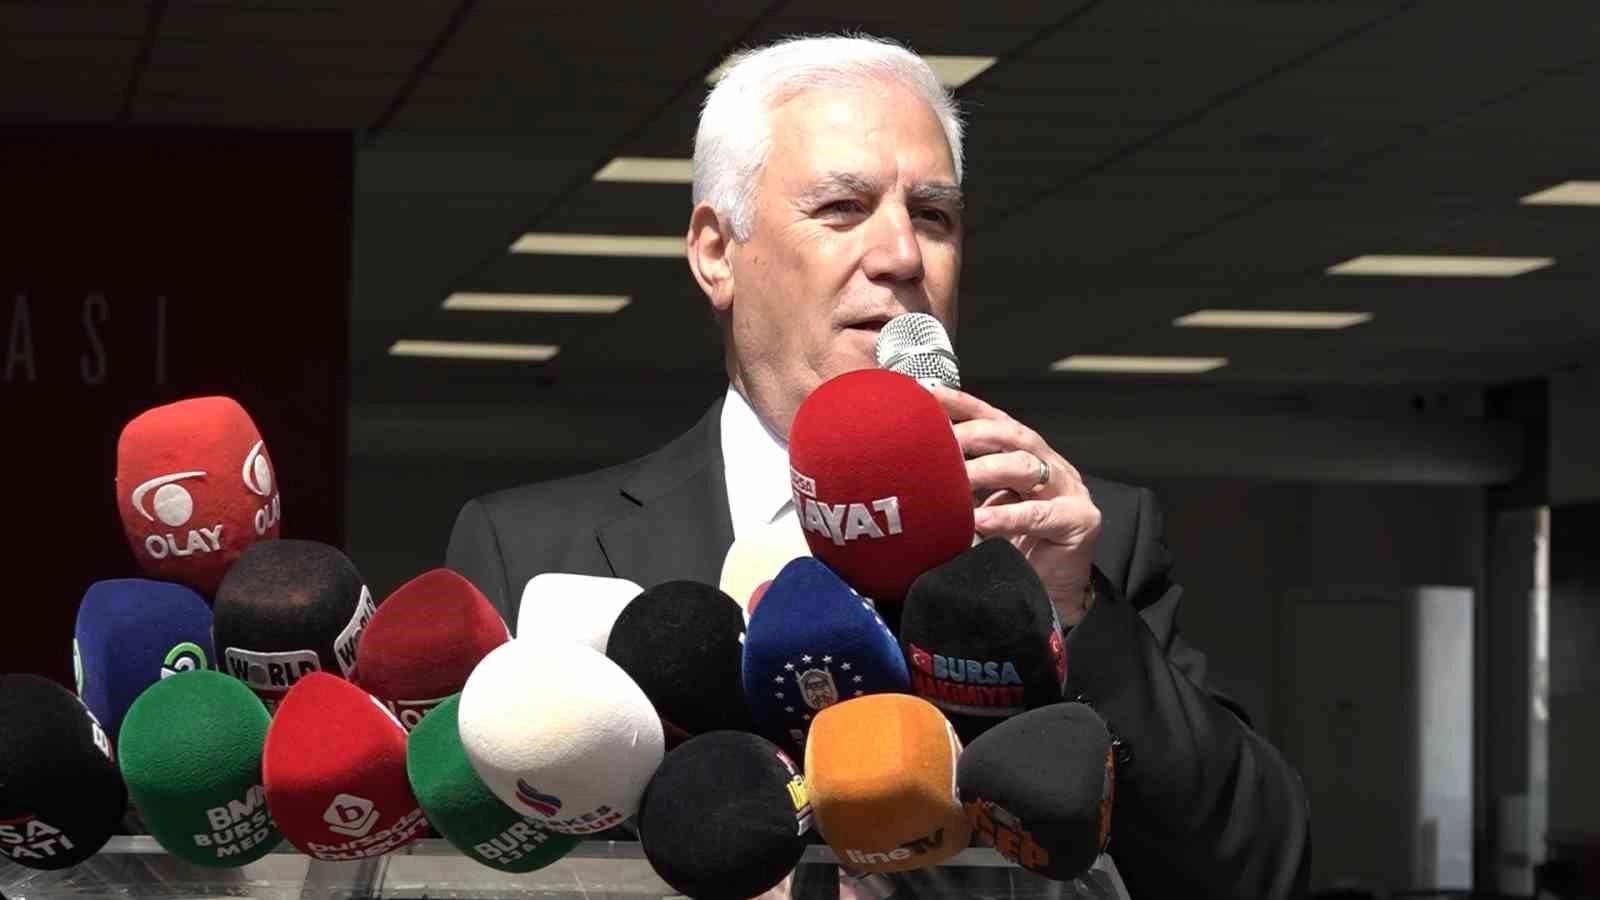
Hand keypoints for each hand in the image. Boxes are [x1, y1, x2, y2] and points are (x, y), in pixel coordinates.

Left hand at [931, 385, 1101, 625]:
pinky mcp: (1078, 520)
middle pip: (1010, 435)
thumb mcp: (980, 510)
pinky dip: (1005, 516)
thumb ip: (960, 489)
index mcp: (1025, 454)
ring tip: (956, 478)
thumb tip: (911, 473)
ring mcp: (1068, 490)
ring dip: (986, 469)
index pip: (992, 420)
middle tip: (938, 440)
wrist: (1047, 593)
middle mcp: (1048, 464)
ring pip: (1025, 465)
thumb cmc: (1012, 549)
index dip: (962, 404)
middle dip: (972, 433)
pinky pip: (1037, 514)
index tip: (928, 395)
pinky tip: (979, 521)